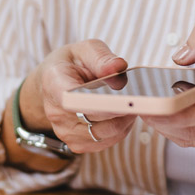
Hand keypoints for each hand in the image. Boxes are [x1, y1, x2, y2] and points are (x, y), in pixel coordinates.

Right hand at [19, 40, 135, 154]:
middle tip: (140, 95)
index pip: (72, 100)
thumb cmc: (73, 63)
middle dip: (121, 107)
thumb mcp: (85, 50)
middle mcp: (55, 112)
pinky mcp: (76, 144)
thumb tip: (119, 67)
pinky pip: (106, 141)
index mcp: (54, 84)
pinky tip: (123, 114)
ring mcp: (64, 132)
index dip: (99, 103)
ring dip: (124, 119)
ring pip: (105, 132)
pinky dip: (120, 129)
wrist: (54, 84)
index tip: (123, 98)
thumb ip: (102, 57)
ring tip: (131, 102)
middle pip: (94, 118)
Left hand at [142, 20, 194, 148]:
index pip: (194, 109)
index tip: (147, 96)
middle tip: (141, 98)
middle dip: (157, 116)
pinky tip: (186, 102)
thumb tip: (180, 54)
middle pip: (184, 128)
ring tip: (158, 100)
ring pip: (189, 137)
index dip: (165, 107)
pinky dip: (186, 124)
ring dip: (168, 123)